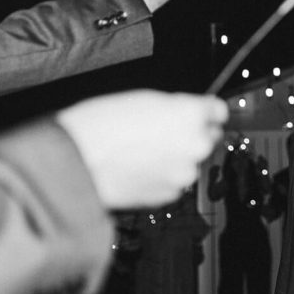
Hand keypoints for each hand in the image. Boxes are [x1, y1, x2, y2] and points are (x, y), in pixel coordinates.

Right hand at [56, 90, 227, 208]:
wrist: (75, 162)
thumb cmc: (100, 125)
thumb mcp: (143, 98)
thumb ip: (176, 107)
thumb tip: (189, 111)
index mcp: (191, 115)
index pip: (218, 111)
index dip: (206, 111)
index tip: (202, 112)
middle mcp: (195, 145)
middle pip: (207, 137)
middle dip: (190, 135)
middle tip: (160, 132)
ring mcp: (184, 173)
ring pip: (188, 161)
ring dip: (174, 157)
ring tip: (141, 151)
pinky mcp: (170, 194)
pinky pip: (173, 181)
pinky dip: (161, 175)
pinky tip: (137, 167)